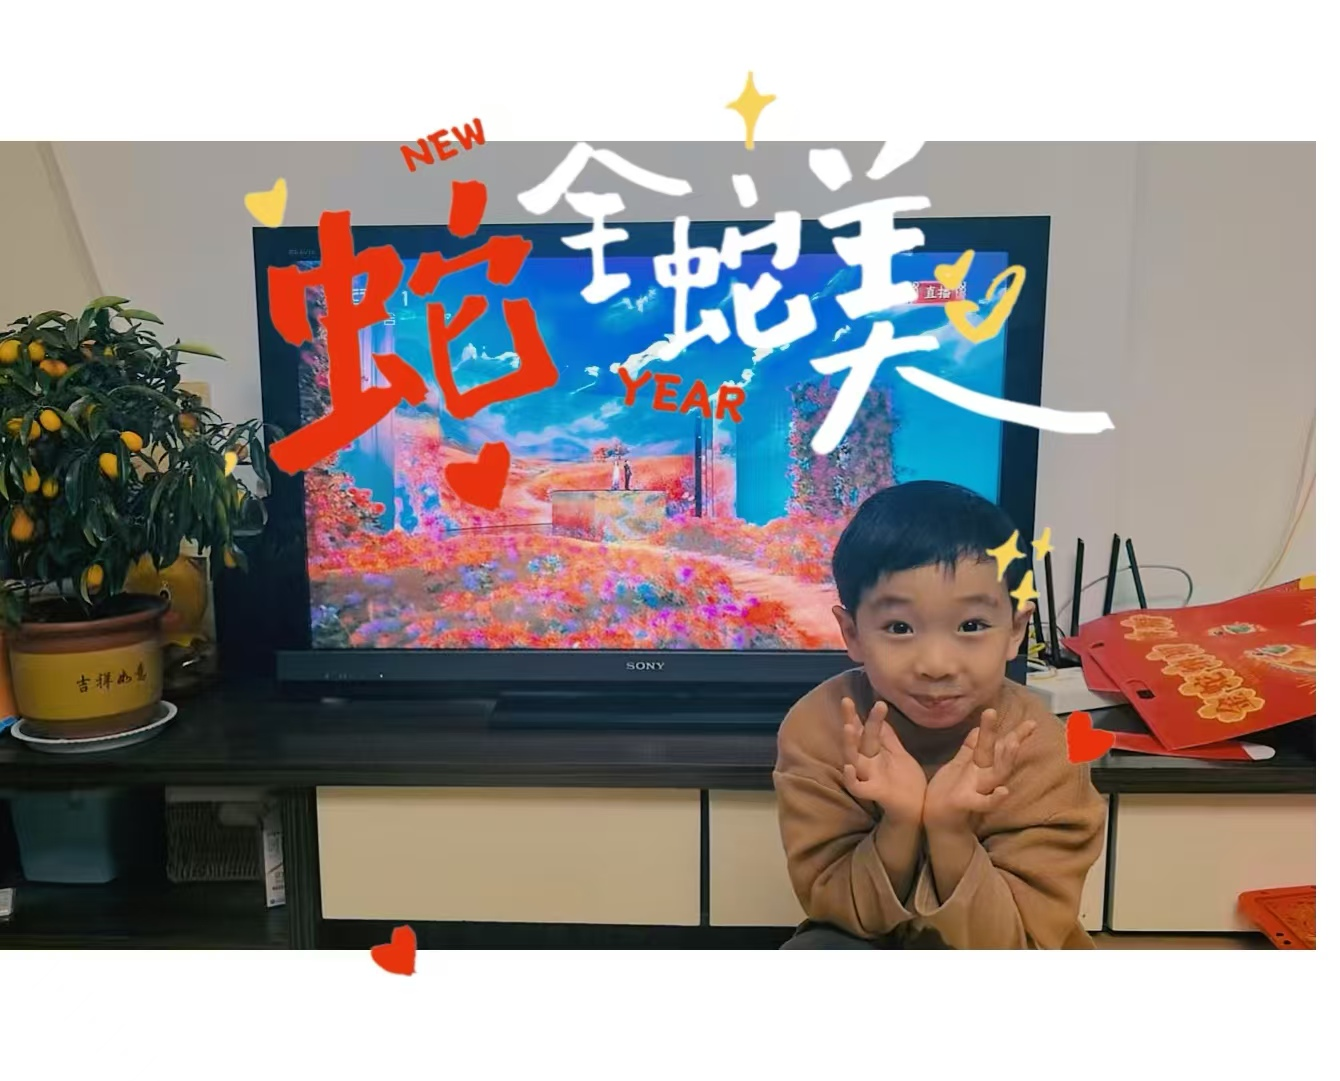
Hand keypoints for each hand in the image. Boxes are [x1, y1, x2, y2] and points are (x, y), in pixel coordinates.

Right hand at [840, 697, 926, 823]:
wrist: (916, 810)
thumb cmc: (906, 782)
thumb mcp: (899, 755)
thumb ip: (889, 739)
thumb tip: (882, 718)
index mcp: (875, 753)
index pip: (865, 729)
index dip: (859, 714)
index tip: (852, 697)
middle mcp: (868, 762)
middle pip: (856, 739)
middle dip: (850, 720)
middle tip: (846, 701)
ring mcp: (869, 777)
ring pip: (853, 758)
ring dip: (849, 743)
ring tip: (848, 727)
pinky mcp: (874, 792)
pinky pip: (857, 787)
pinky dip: (851, 778)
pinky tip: (850, 767)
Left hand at [924, 708, 1035, 830]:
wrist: (936, 820)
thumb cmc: (948, 790)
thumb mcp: (958, 765)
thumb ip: (969, 749)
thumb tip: (977, 729)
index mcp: (980, 766)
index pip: (999, 746)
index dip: (1015, 734)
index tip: (1032, 722)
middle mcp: (983, 777)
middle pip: (1002, 757)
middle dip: (1014, 740)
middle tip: (1028, 725)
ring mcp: (977, 790)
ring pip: (996, 775)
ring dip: (1005, 760)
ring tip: (1013, 743)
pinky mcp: (965, 803)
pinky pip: (982, 802)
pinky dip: (994, 798)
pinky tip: (1004, 791)